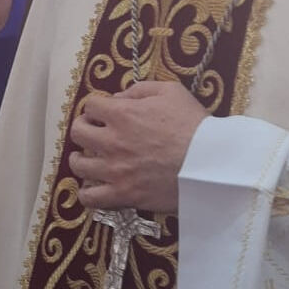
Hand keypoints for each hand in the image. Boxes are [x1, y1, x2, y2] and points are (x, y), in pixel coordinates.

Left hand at [69, 81, 207, 212]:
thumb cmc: (193, 125)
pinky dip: (87, 192)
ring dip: (81, 158)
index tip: (104, 112)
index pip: (90, 105)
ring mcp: (115, 170)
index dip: (96, 106)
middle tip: (95, 132)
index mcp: (122, 114)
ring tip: (89, 158)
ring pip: (79, 165)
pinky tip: (93, 187)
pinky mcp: (123, 195)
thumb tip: (118, 97)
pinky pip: (90, 198)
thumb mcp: (171, 91)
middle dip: (84, 128)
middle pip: (77, 132)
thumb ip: (140, 89)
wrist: (210, 164)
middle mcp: (112, 141)